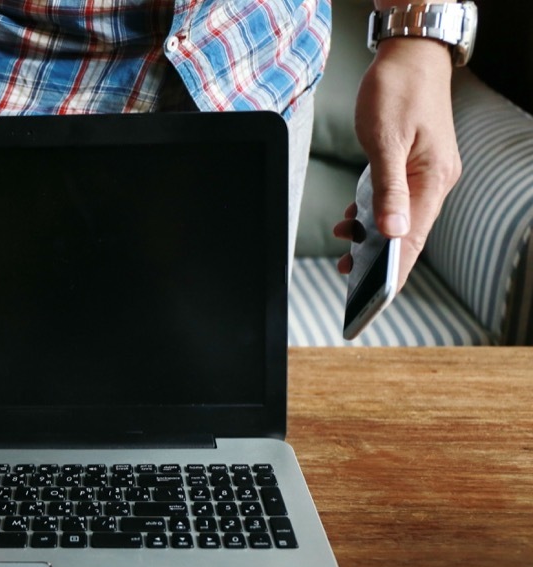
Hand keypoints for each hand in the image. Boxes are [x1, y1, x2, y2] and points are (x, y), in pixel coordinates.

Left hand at [337, 37, 461, 289]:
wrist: (409, 56)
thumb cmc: (398, 90)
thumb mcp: (386, 141)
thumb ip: (388, 188)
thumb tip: (391, 232)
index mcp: (433, 180)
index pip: (413, 238)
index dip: (395, 272)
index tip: (376, 299)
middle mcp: (433, 182)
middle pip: (406, 234)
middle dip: (379, 262)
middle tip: (348, 279)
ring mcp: (422, 175)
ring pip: (396, 220)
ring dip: (370, 240)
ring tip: (344, 257)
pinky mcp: (408, 167)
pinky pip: (390, 201)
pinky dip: (368, 215)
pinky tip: (347, 223)